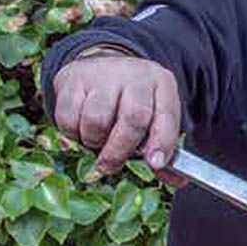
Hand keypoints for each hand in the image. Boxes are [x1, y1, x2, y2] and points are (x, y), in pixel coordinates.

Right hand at [53, 54, 182, 182]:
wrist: (101, 65)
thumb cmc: (134, 101)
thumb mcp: (155, 116)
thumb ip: (164, 149)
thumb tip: (178, 181)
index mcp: (161, 85)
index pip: (167, 116)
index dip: (162, 142)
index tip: (155, 163)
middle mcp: (134, 76)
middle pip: (132, 119)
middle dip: (121, 150)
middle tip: (111, 166)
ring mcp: (102, 75)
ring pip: (96, 121)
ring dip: (94, 141)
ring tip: (97, 140)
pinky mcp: (72, 79)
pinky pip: (67, 118)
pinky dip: (72, 134)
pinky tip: (80, 129)